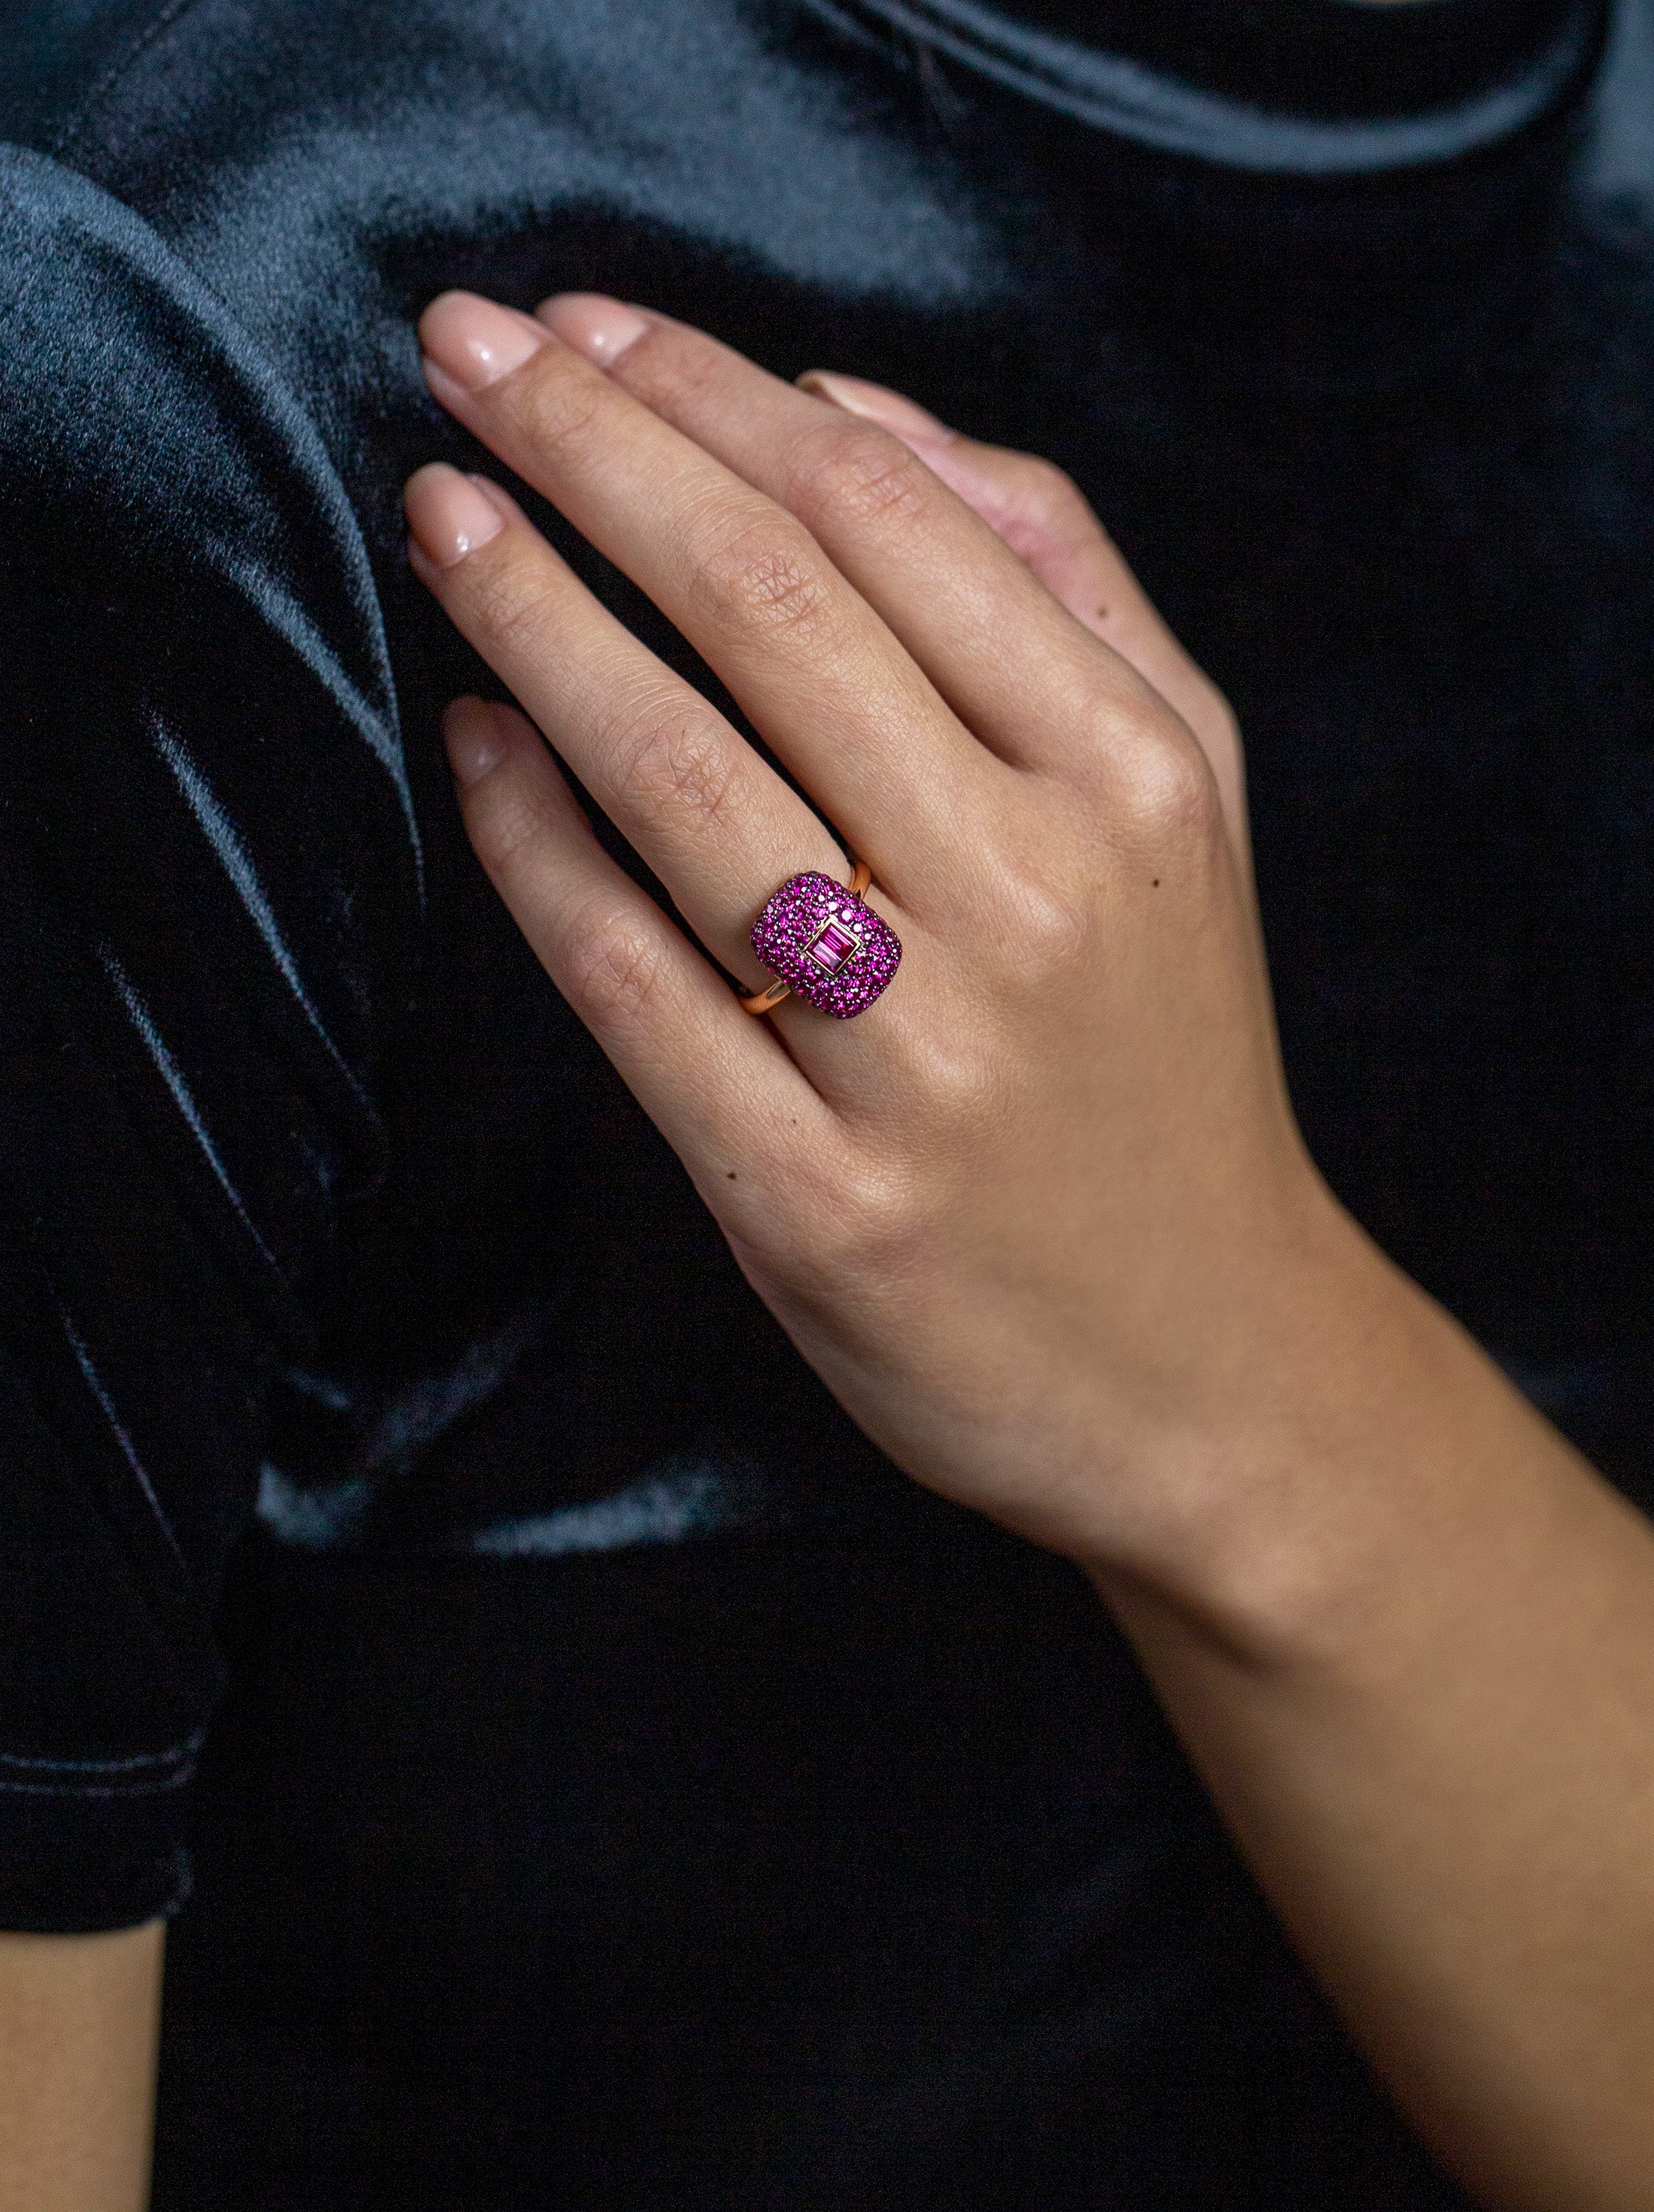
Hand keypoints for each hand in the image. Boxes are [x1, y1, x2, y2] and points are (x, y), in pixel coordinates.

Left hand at [404, 291, 1358, 1582]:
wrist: (1212, 1367)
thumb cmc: (1166, 1058)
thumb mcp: (1184, 800)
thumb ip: (1058, 586)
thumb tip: (853, 416)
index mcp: (1135, 780)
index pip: (892, 525)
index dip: (714, 401)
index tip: (586, 332)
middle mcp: (1036, 901)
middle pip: (775, 614)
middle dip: (597, 454)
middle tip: (465, 355)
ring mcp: (921, 1062)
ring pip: (685, 780)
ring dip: (538, 620)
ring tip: (443, 515)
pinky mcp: (816, 1202)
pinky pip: (637, 983)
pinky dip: (536, 848)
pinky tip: (476, 743)